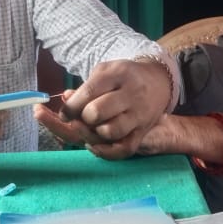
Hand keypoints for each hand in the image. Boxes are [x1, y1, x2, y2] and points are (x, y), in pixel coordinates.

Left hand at [33, 58, 170, 159]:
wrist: (158, 82)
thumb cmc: (123, 77)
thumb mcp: (105, 72)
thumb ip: (84, 87)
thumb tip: (65, 99)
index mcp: (118, 74)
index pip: (88, 92)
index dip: (70, 106)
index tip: (64, 112)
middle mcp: (131, 94)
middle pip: (95, 113)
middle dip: (80, 118)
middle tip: (78, 118)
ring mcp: (138, 115)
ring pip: (108, 132)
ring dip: (91, 133)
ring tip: (90, 127)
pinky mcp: (142, 132)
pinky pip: (122, 149)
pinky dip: (104, 151)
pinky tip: (93, 144)